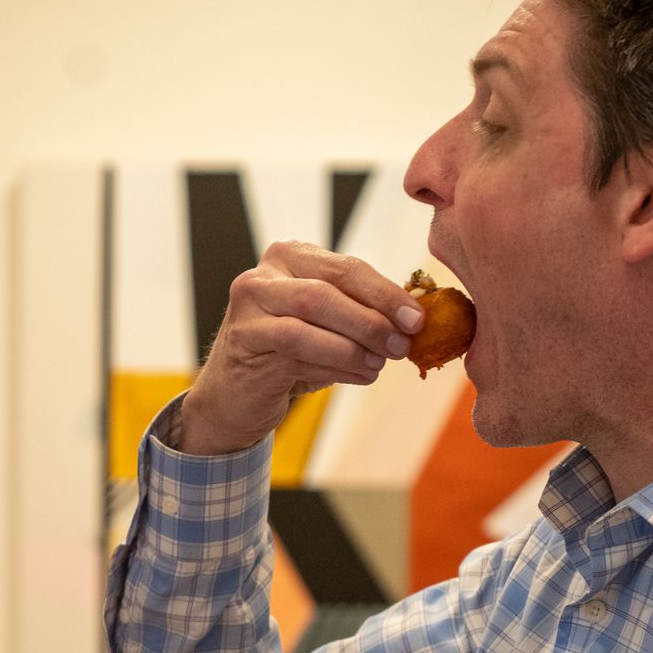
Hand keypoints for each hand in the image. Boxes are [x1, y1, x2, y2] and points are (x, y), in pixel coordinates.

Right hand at [178, 241, 421, 454]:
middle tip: (403, 344)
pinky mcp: (243, 344)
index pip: (346, 268)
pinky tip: (359, 375)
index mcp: (288, 257)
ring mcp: (247, 310)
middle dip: (371, 319)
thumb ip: (359, 311)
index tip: (417, 319)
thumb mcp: (325, 324)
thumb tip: (414, 318)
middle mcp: (261, 277)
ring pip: (309, 320)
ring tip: (380, 363)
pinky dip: (335, 366)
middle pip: (325, 291)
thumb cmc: (287, 354)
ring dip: (354, 346)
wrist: (235, 395)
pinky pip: (296, 353)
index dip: (386, 293)